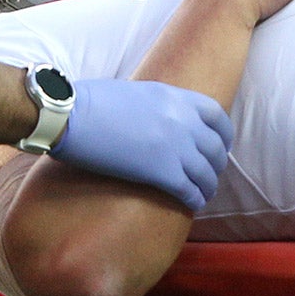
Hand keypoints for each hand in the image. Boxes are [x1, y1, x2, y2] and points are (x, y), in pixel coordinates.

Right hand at [51, 77, 236, 210]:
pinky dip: (194, 199)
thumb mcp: (137, 91)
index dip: (223, 134)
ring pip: (206, 173)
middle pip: (215, 148)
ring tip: (204, 193)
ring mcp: (175, 147)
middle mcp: (183, 120)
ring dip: (207, 186)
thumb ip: (159, 105)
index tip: (220, 145)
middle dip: (216, 164)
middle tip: (210, 174)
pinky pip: (189, 190)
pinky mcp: (161, 172)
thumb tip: (161, 119)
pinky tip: (192, 204)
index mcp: (176, 96)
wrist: (71, 115)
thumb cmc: (91, 102)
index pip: (216, 115)